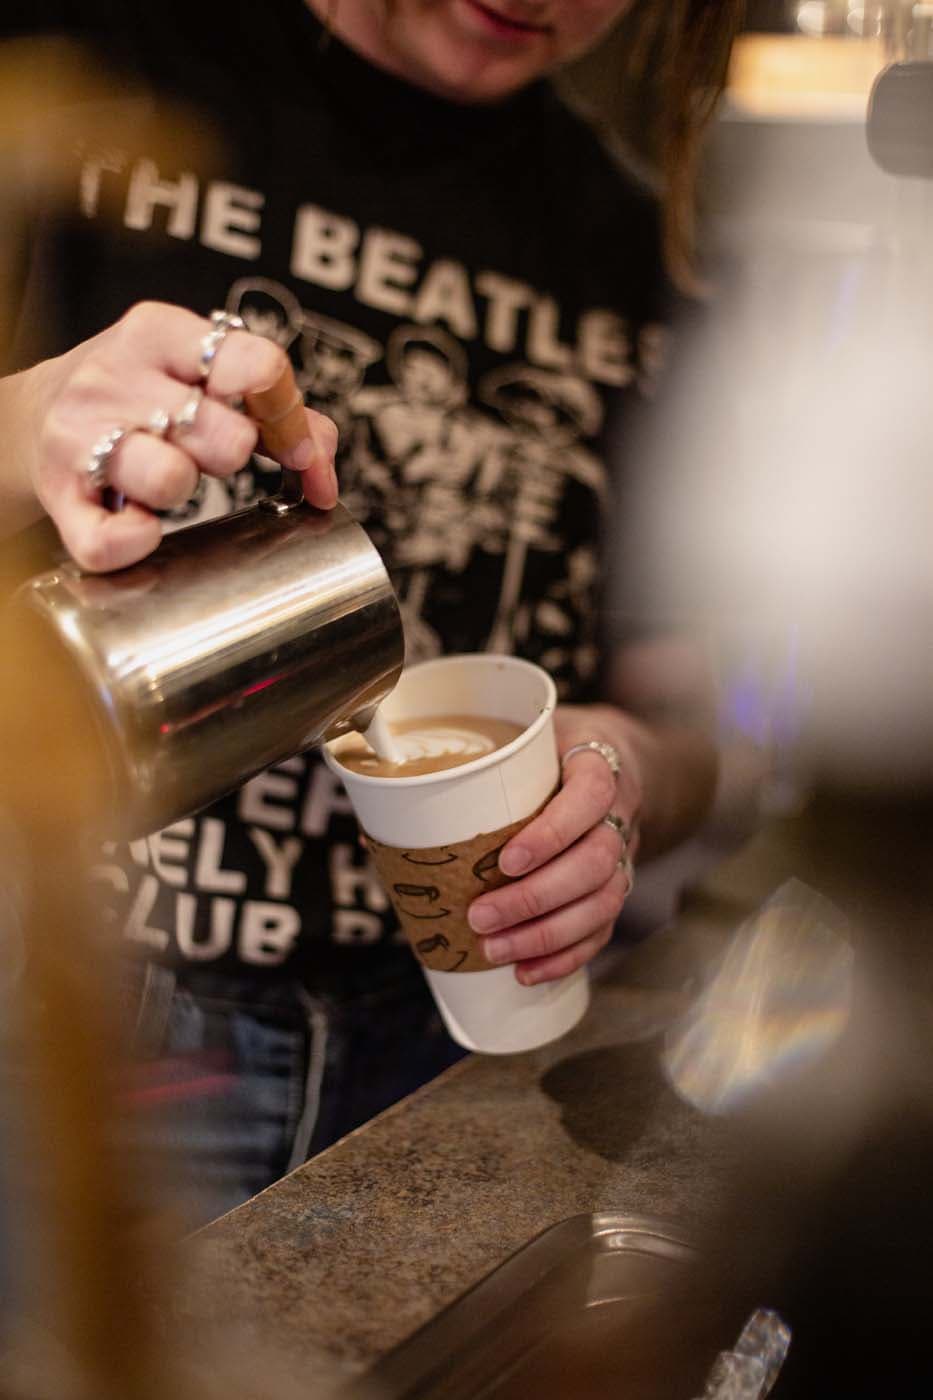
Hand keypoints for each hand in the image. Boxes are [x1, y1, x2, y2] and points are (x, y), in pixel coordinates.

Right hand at [28, 301, 338, 571]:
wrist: (28, 416)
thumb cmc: (136, 395)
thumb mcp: (196, 374)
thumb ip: (269, 406)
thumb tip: (324, 458)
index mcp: (162, 335)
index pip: (257, 365)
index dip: (291, 419)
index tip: (298, 453)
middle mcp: (117, 378)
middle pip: (223, 433)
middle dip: (235, 456)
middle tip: (215, 457)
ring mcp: (82, 438)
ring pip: (170, 479)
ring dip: (186, 493)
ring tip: (173, 482)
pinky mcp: (60, 496)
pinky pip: (109, 541)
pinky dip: (135, 543)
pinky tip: (144, 529)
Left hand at [467, 705, 641, 985]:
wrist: (608, 758)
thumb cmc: (545, 752)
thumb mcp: (516, 741)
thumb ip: (463, 771)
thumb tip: (375, 821)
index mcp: (596, 764)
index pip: (590, 794)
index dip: (553, 832)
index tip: (505, 860)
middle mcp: (618, 812)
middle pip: (597, 861)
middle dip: (536, 897)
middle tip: (479, 916)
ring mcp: (624, 852)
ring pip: (603, 901)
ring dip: (547, 934)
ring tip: (493, 949)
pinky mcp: (616, 887)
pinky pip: (603, 929)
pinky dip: (566, 956)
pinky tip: (527, 971)